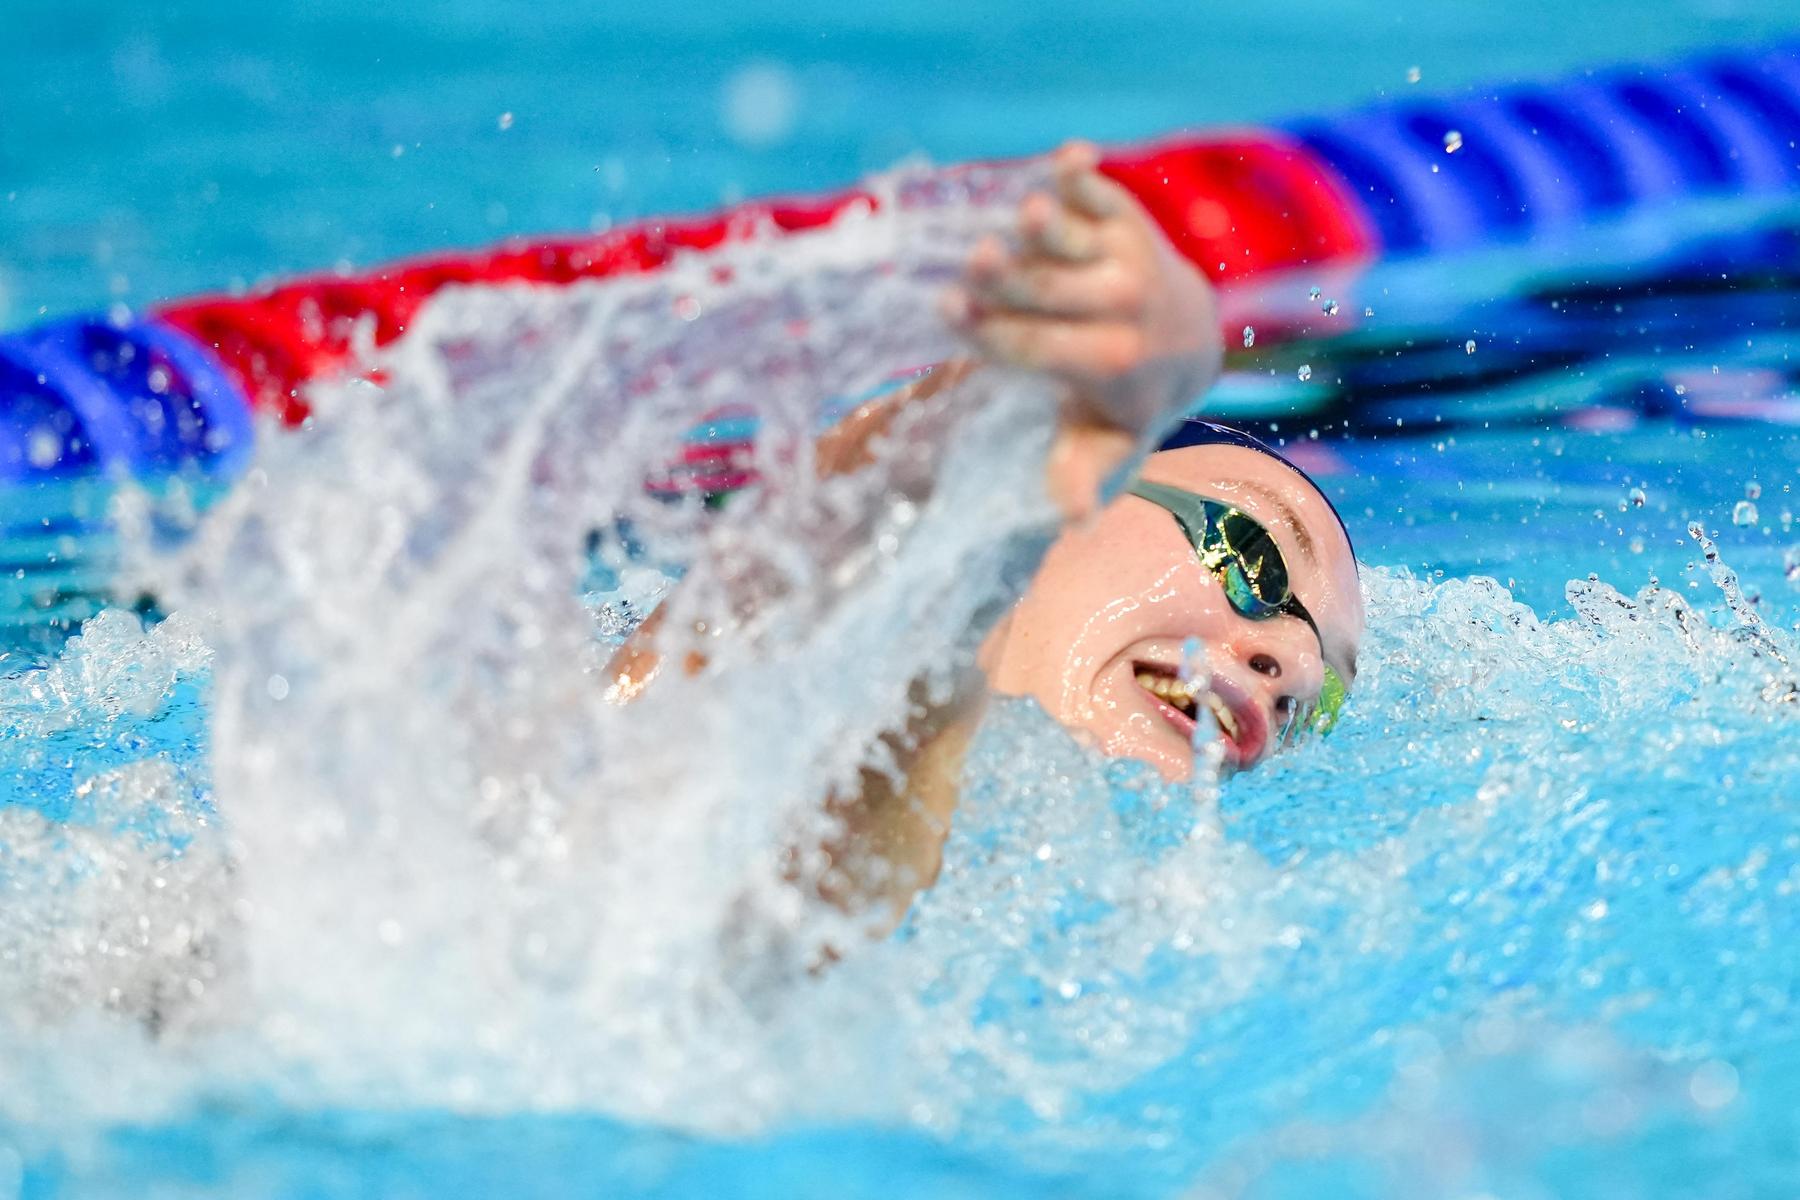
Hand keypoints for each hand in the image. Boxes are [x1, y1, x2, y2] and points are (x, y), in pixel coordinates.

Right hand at [940, 141, 1221, 519]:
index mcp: (1109, 366)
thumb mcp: (1103, 444)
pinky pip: (1108, 196)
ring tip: (1025, 216)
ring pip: (1081, 243)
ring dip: (1055, 228)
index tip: (945, 310)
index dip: (993, 333)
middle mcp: (1126, 309)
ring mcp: (1130, 259)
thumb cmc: (1121, 402)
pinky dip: (1089, 177)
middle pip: (1055, 294)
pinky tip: (1071, 156)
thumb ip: (1082, 473)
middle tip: (970, 265)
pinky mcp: (1132, 223)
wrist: (1190, 343)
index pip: (1039, 347)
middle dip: (1012, 281)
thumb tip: (1073, 521)